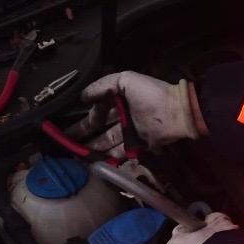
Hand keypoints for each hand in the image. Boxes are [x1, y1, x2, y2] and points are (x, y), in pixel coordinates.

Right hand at [71, 72, 199, 153]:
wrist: (177, 113)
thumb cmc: (152, 94)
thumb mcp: (126, 80)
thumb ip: (103, 86)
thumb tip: (82, 96)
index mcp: (120, 99)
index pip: (98, 110)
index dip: (85, 117)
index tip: (69, 125)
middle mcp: (124, 116)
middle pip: (99, 127)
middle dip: (83, 134)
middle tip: (65, 143)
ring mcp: (131, 132)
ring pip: (106, 141)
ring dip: (92, 148)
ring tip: (75, 155)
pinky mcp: (138, 146)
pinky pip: (120, 153)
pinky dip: (107, 158)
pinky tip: (93, 162)